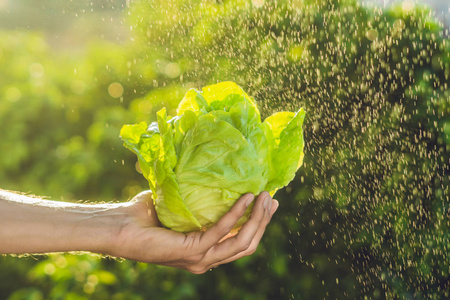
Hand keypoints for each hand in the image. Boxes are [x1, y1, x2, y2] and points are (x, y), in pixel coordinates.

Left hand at [109, 191, 278, 273]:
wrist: (120, 226)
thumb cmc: (146, 215)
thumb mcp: (182, 207)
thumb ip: (202, 201)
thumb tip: (221, 177)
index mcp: (205, 253)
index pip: (241, 242)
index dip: (259, 224)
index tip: (270, 202)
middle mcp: (206, 260)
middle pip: (247, 243)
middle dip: (263, 221)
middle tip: (272, 198)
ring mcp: (199, 259)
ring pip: (240, 242)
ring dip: (256, 219)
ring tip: (264, 196)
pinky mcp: (190, 251)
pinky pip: (221, 231)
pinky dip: (236, 213)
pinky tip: (245, 197)